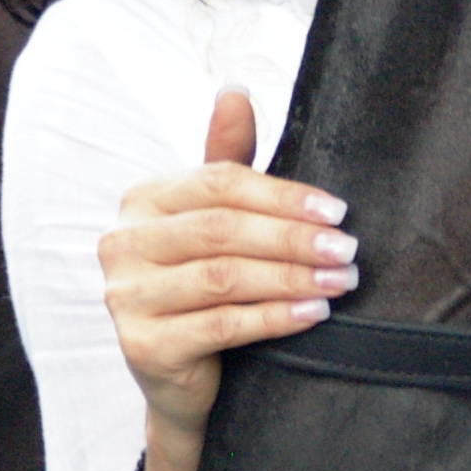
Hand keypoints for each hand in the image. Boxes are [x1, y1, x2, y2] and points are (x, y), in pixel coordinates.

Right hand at [99, 91, 357, 469]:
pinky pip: (222, 324)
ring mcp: (125, 298)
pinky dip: (277, 317)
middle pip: (222, 229)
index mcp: (141, 202)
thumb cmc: (204, 285)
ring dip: (293, 277)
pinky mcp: (143, 346)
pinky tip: (315, 312)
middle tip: (348, 249)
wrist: (180, 378)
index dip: (282, 195)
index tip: (336, 211)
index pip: (218, 184)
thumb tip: (235, 92)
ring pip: (224, 277)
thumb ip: (226, 159)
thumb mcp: (215, 220)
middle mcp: (122, 245)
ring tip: (340, 280)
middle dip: (294, 238)